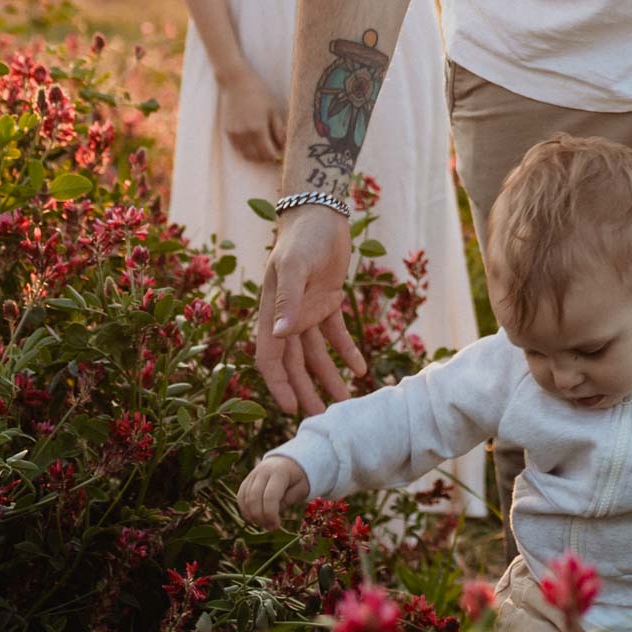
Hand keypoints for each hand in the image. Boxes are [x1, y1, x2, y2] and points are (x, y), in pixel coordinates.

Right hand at [220, 64, 285, 163]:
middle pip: (257, 157)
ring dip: (256, 157)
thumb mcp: (274, 111)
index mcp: (258, 129)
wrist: (237, 84)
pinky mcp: (228, 132)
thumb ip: (279, 131)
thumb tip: (284, 146)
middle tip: (275, 154)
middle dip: (267, 158)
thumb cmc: (260, 94)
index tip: (282, 156)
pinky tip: (254, 145)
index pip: (268, 153)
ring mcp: (234, 134)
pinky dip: (246, 151)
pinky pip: (238, 149)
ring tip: (265, 150)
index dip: (276, 157)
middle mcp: (244, 134)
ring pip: (246, 156)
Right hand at [238, 454, 309, 528]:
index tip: (277, 525)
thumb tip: (272, 514)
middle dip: (260, 517)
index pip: (270, 496)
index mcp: (279, 472)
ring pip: (245, 498)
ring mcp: (252, 474)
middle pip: (254, 498)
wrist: (288, 461)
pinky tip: (254, 518)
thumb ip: (288, 500)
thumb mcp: (301, 487)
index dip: (270, 515)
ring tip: (264, 524)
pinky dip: (245, 510)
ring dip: (252, 516)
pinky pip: (240, 496)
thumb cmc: (297, 478)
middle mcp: (263, 471)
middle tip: (270, 527)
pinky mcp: (246, 480)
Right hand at [256, 203, 366, 417]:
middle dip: (306, 391)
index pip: (270, 358)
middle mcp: (288, 317)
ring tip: (347, 400)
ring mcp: (308, 310)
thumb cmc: (302, 238)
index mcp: (272, 313)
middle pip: (295, 364)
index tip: (289, 409)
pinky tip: (361, 368)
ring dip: (329, 377)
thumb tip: (279, 335)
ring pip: (316, 354)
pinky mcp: (328, 301)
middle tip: (324, 419)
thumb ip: (287, 301)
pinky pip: (336, 334)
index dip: (277, 385)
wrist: (321, 213)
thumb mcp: (293, 267)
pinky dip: (347, 351)